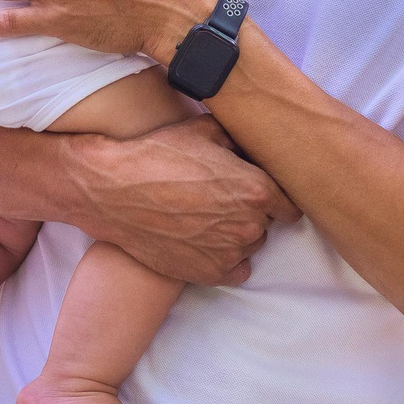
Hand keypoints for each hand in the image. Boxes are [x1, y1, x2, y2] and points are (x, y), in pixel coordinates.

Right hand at [64, 115, 293, 284]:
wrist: (113, 192)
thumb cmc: (156, 156)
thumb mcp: (202, 130)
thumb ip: (238, 138)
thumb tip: (252, 142)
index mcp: (256, 188)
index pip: (290, 203)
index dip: (274, 195)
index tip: (258, 192)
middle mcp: (250, 224)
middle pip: (268, 223)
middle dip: (251, 212)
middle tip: (220, 200)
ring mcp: (230, 253)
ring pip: (251, 246)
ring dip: (237, 235)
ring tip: (206, 219)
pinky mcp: (209, 273)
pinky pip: (238, 271)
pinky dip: (227, 260)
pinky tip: (206, 242)